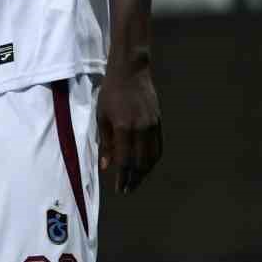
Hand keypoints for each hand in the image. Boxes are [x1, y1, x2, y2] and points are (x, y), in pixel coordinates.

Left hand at [97, 63, 161, 195]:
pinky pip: (158, 146)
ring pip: (152, 157)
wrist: (131, 71)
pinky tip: (146, 166)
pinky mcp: (159, 122)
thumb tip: (106, 166)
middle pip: (141, 163)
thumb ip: (105, 143)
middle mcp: (141, 129)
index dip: (123, 177)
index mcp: (124, 127)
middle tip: (128, 190)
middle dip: (134, 179)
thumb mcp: (102, 117)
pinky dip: (153, 160)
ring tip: (137, 181)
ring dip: (145, 172)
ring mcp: (153, 126)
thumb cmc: (111, 93)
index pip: (125, 160)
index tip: (120, 189)